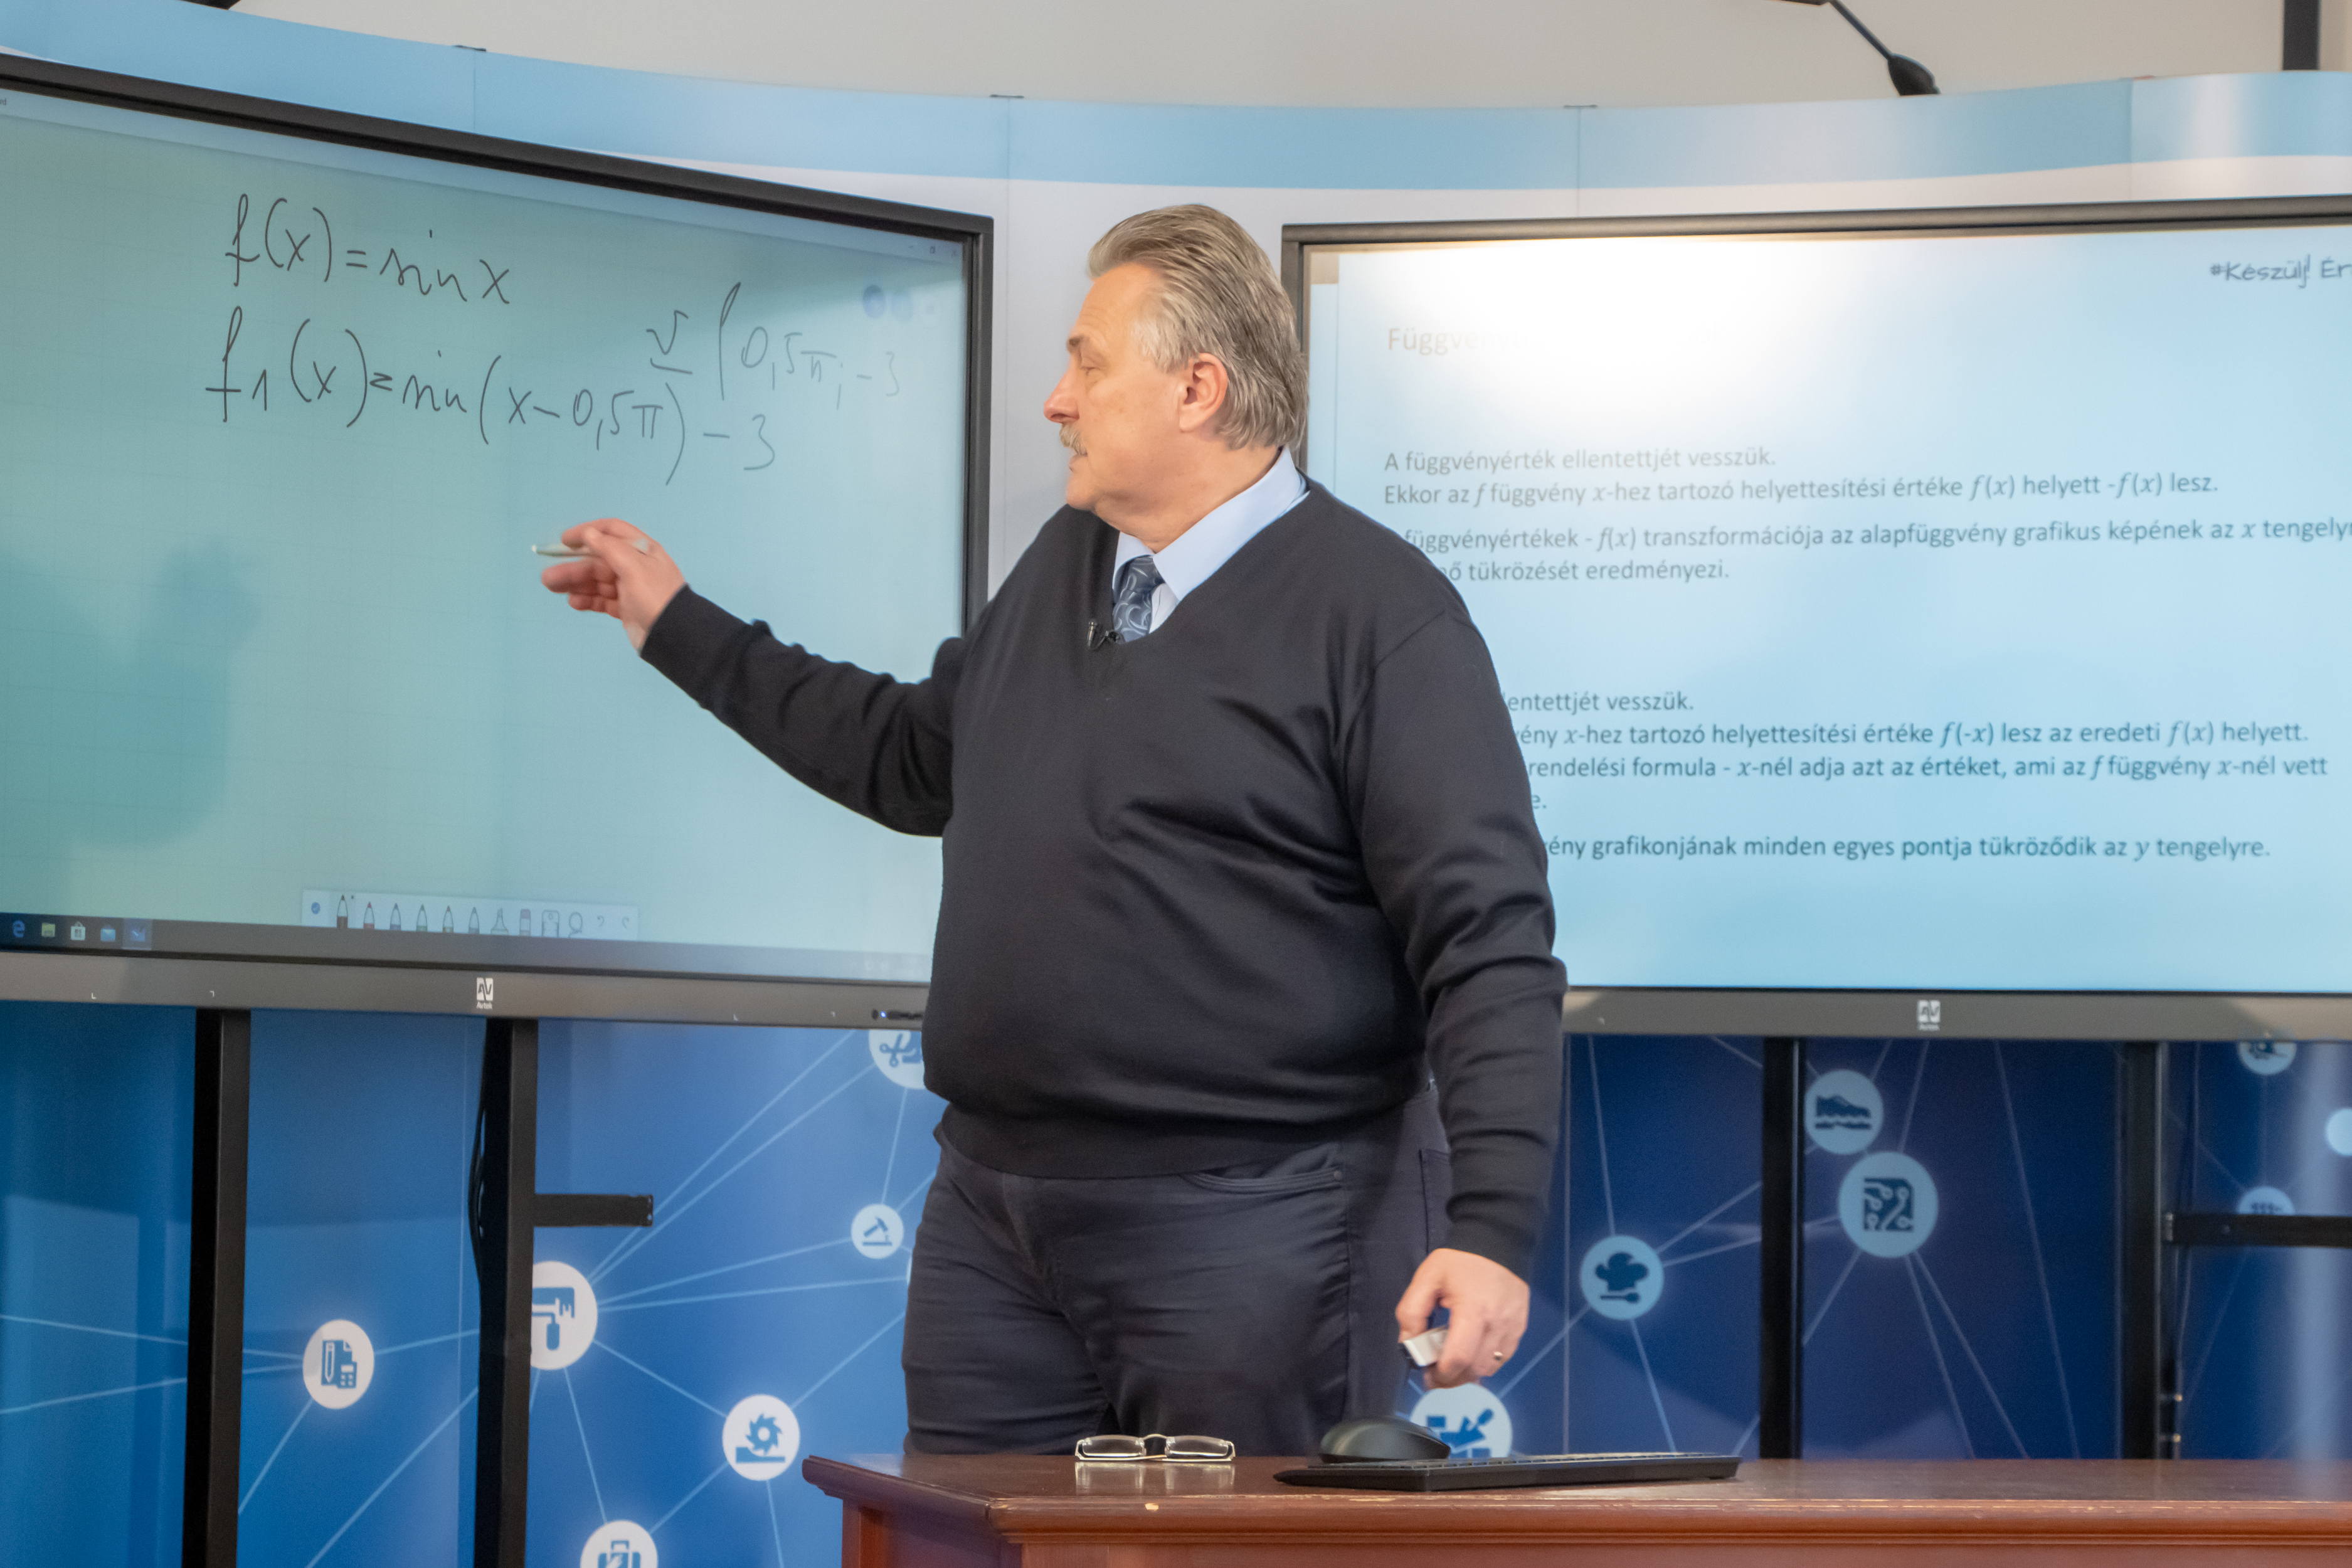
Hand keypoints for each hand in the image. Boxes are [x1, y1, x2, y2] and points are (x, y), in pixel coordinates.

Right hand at [538, 519, 685, 650]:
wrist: (675, 636)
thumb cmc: (655, 596)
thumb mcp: (634, 567)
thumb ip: (610, 548)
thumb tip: (589, 533)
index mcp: (641, 550)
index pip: (611, 532)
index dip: (587, 532)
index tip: (565, 540)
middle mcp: (635, 566)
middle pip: (598, 561)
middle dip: (573, 567)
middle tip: (547, 578)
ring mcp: (630, 588)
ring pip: (597, 582)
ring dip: (574, 583)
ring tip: (551, 588)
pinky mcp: (626, 608)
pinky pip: (602, 600)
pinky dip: (587, 600)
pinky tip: (574, 602)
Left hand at [1395, 1248, 1527, 1388]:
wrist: (1496, 1241)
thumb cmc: (1460, 1261)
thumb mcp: (1426, 1278)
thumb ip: (1412, 1312)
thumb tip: (1409, 1345)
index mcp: (1473, 1310)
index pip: (1459, 1358)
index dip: (1442, 1374)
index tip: (1428, 1376)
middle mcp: (1498, 1323)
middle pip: (1475, 1369)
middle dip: (1453, 1379)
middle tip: (1436, 1374)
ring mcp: (1513, 1327)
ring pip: (1490, 1368)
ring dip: (1469, 1373)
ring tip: (1453, 1364)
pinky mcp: (1520, 1327)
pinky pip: (1502, 1358)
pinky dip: (1485, 1363)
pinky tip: (1471, 1354)